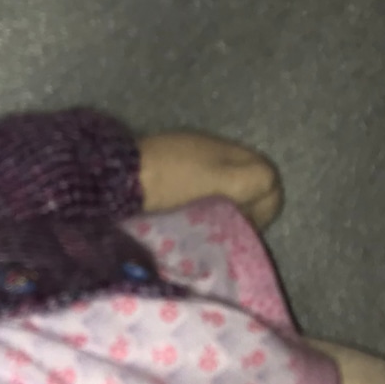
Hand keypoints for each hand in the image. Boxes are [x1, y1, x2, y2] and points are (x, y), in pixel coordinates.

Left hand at [137, 131, 283, 228]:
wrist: (114, 176)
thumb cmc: (169, 181)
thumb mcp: (218, 180)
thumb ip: (253, 181)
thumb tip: (270, 194)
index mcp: (230, 151)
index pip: (268, 179)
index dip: (266, 207)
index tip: (245, 228)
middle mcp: (213, 152)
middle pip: (248, 184)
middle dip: (247, 209)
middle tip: (228, 232)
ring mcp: (190, 161)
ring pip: (225, 189)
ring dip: (224, 210)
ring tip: (208, 229)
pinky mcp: (169, 173)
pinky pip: (201, 191)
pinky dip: (203, 206)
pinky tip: (188, 219)